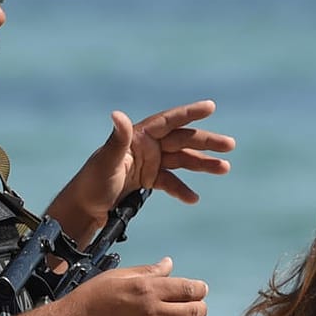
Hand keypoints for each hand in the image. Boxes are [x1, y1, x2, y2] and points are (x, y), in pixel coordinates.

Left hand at [50, 101, 233, 237]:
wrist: (85, 208)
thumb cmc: (92, 182)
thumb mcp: (106, 161)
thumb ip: (117, 139)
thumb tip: (117, 115)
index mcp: (138, 136)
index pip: (169, 121)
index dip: (190, 113)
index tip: (211, 107)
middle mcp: (147, 146)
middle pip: (182, 140)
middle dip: (206, 142)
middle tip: (230, 145)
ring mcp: (149, 163)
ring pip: (182, 160)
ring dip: (203, 165)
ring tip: (224, 169)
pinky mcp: (148, 181)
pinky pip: (171, 182)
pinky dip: (183, 189)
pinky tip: (194, 198)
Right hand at [53, 257, 207, 315]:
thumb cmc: (89, 301)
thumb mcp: (118, 277)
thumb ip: (147, 272)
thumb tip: (168, 265)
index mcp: (147, 289)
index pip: (191, 290)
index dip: (199, 290)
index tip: (199, 291)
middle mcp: (152, 313)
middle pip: (196, 313)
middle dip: (198, 309)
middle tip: (192, 308)